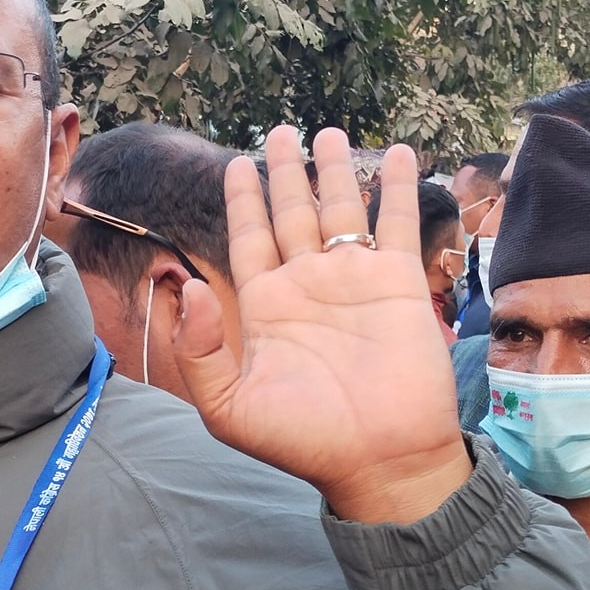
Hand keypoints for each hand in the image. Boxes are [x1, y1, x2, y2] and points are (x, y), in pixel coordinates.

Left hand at [173, 126, 471, 522]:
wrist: (379, 460)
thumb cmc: (303, 441)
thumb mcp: (229, 407)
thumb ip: (199, 350)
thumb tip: (190, 287)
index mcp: (266, 306)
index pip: (249, 237)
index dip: (243, 199)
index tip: (238, 164)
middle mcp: (308, 285)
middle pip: (292, 211)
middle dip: (286, 172)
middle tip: (283, 130)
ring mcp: (354, 281)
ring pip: (341, 209)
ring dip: (335, 170)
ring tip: (330, 132)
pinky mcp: (400, 283)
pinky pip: (396, 224)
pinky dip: (396, 187)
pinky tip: (398, 154)